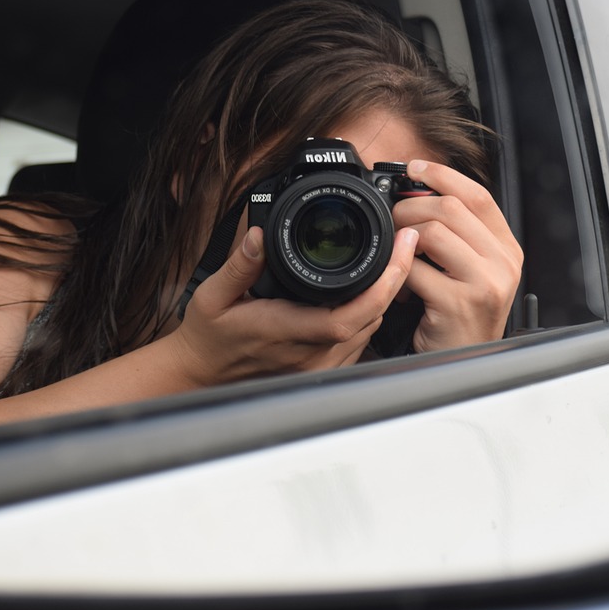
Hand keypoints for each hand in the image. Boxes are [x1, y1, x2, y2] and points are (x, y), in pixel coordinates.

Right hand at [174, 225, 417, 384]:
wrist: (202, 373)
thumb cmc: (208, 337)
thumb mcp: (212, 296)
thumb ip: (238, 266)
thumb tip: (258, 236)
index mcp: (287, 331)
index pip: (348, 316)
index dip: (381, 287)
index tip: (398, 251)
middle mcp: (309, 354)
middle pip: (371, 319)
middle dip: (395, 279)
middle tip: (406, 242)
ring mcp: (317, 366)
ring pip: (369, 330)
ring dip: (385, 296)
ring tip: (396, 258)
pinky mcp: (320, 371)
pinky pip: (359, 343)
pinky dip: (371, 315)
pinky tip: (373, 292)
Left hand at [392, 160, 522, 352]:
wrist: (464, 368)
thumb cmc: (461, 319)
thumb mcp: (473, 273)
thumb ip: (459, 237)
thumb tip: (417, 194)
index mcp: (507, 251)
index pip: (479, 196)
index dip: (444, 175)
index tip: (415, 168)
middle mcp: (503, 264)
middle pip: (452, 208)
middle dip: (411, 206)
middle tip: (393, 218)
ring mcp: (485, 284)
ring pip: (433, 232)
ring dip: (403, 235)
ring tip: (397, 252)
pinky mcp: (459, 303)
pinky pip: (416, 269)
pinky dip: (399, 272)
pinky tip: (399, 285)